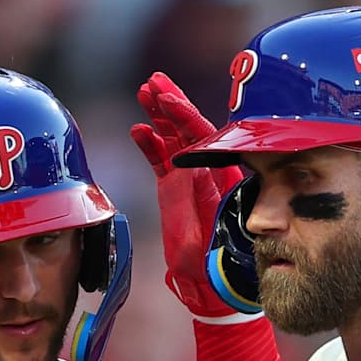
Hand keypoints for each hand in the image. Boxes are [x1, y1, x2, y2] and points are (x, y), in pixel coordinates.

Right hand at [130, 72, 242, 317]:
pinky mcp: (172, 188)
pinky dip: (148, 144)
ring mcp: (188, 177)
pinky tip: (138, 130)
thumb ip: (208, 206)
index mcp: (222, 175)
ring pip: (173, 137)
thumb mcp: (221, 232)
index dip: (186, 115)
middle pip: (188, 128)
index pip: (204, 136)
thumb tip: (195, 179)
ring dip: (158, 115)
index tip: (170, 99)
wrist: (210, 280)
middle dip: (171, 102)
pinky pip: (159, 159)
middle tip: (154, 81)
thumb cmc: (220, 259)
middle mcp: (206, 170)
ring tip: (144, 92)